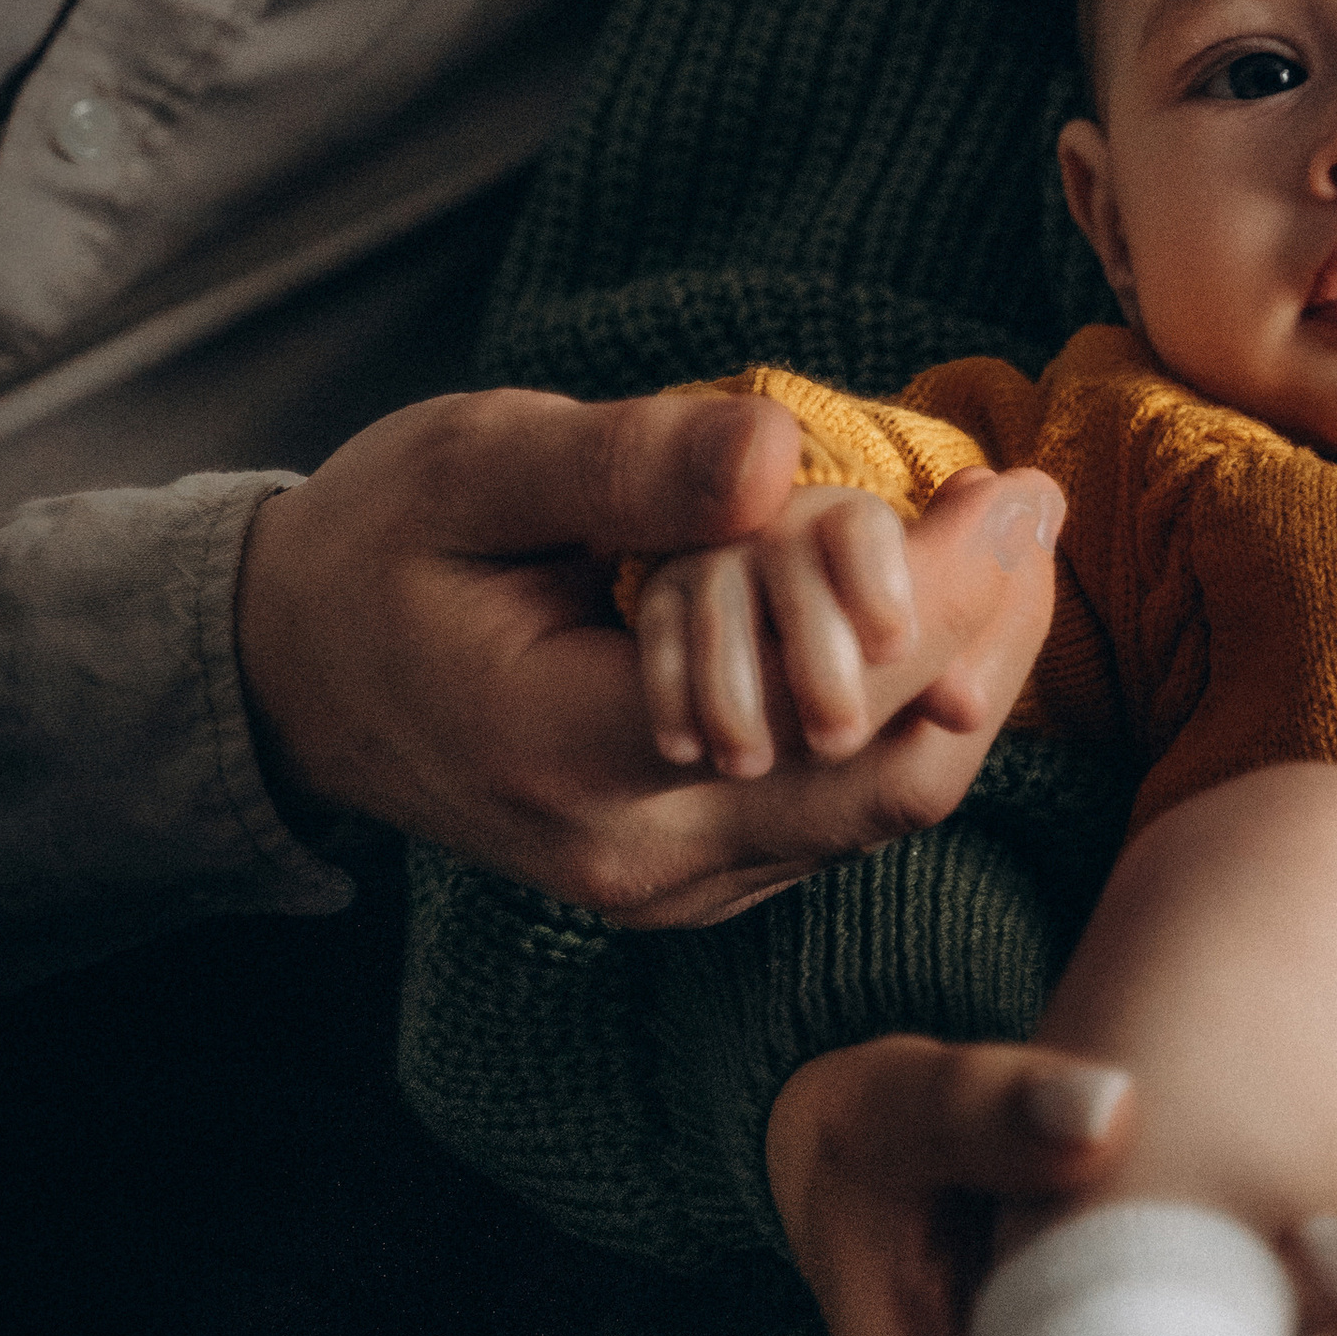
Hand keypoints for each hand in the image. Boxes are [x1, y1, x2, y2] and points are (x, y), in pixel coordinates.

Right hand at [236, 388, 1058, 924]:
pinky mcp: (696, 877)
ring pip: (883, 810)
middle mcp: (637, 854)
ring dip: (963, 675)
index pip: (816, 707)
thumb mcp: (477, 468)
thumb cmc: (381, 546)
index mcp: (569, 755)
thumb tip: (778, 448)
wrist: (297, 676)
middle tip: (1039, 506)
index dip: (939, 596)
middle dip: (987, 639)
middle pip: (886, 783)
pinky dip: (905, 709)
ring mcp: (671, 886)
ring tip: (1008, 539)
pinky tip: (937, 606)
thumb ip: (626, 466)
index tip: (1010, 486)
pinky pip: (842, 814)